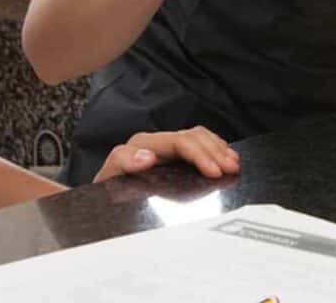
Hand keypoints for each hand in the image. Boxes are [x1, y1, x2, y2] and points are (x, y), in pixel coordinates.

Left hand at [93, 126, 241, 182]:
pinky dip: (215, 148)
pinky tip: (226, 157)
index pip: (179, 141)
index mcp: (142, 144)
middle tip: (232, 169)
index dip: (200, 154)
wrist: (101, 199)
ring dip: (219, 148)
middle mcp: (156, 142)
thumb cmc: (106, 190)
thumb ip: (123, 163)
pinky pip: (198, 143)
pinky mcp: (173, 156)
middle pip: (193, 136)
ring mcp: (165, 147)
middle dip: (215, 152)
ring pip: (199, 136)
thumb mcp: (108, 178)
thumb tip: (148, 156)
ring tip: (234, 163)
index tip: (215, 172)